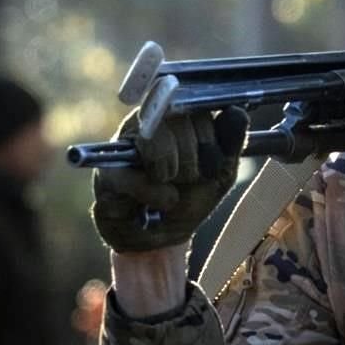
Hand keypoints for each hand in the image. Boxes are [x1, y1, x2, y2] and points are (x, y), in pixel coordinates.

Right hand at [91, 107, 248, 251]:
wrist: (163, 238)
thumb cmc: (191, 197)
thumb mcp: (221, 171)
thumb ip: (231, 141)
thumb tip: (236, 111)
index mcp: (177, 116)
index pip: (197, 106)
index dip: (209, 136)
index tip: (210, 161)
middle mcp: (148, 121)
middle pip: (179, 120)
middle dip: (194, 160)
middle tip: (189, 179)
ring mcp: (123, 144)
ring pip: (156, 140)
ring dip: (175, 173)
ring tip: (173, 189)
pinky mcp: (107, 172)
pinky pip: (138, 175)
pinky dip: (157, 195)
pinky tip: (162, 202)